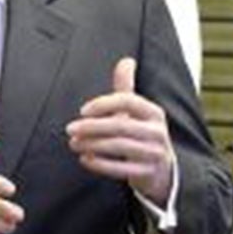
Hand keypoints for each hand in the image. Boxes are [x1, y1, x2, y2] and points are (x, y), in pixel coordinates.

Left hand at [66, 58, 172, 205]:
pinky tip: (85, 159)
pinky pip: (121, 169)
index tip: (82, 110)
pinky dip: (100, 164)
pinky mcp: (147, 173)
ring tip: (74, 143)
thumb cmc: (143, 135)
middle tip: (70, 129)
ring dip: (92, 144)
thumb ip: (127, 88)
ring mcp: (154, 154)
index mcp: (154, 113)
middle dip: (92, 127)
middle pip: (121, 125)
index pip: (128, 101)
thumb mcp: (138, 112)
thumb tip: (126, 60)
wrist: (162, 170)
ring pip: (119, 147)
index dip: (104, 104)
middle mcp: (157, 132)